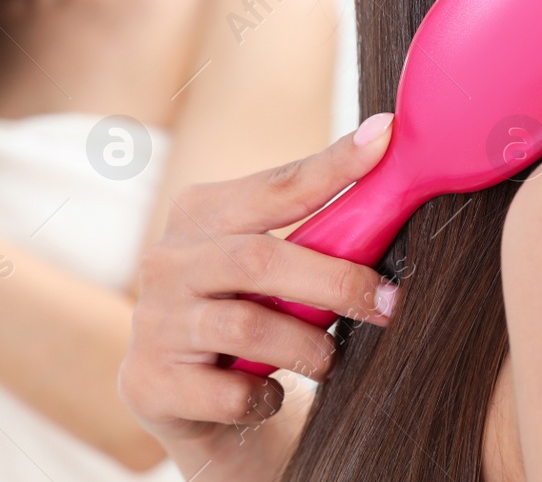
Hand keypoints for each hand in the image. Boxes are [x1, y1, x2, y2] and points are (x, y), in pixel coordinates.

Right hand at [118, 114, 398, 481]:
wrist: (192, 404)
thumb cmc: (250, 316)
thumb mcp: (273, 268)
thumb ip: (314, 233)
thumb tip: (392, 177)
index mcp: (200, 213)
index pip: (275, 185)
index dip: (332, 166)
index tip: (384, 138)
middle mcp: (166, 259)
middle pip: (259, 258)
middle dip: (334, 281)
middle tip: (386, 303)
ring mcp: (153, 322)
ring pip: (246, 326)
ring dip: (306, 347)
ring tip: (329, 360)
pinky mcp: (149, 383)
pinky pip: (228, 392)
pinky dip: (266, 396)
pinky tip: (272, 395)